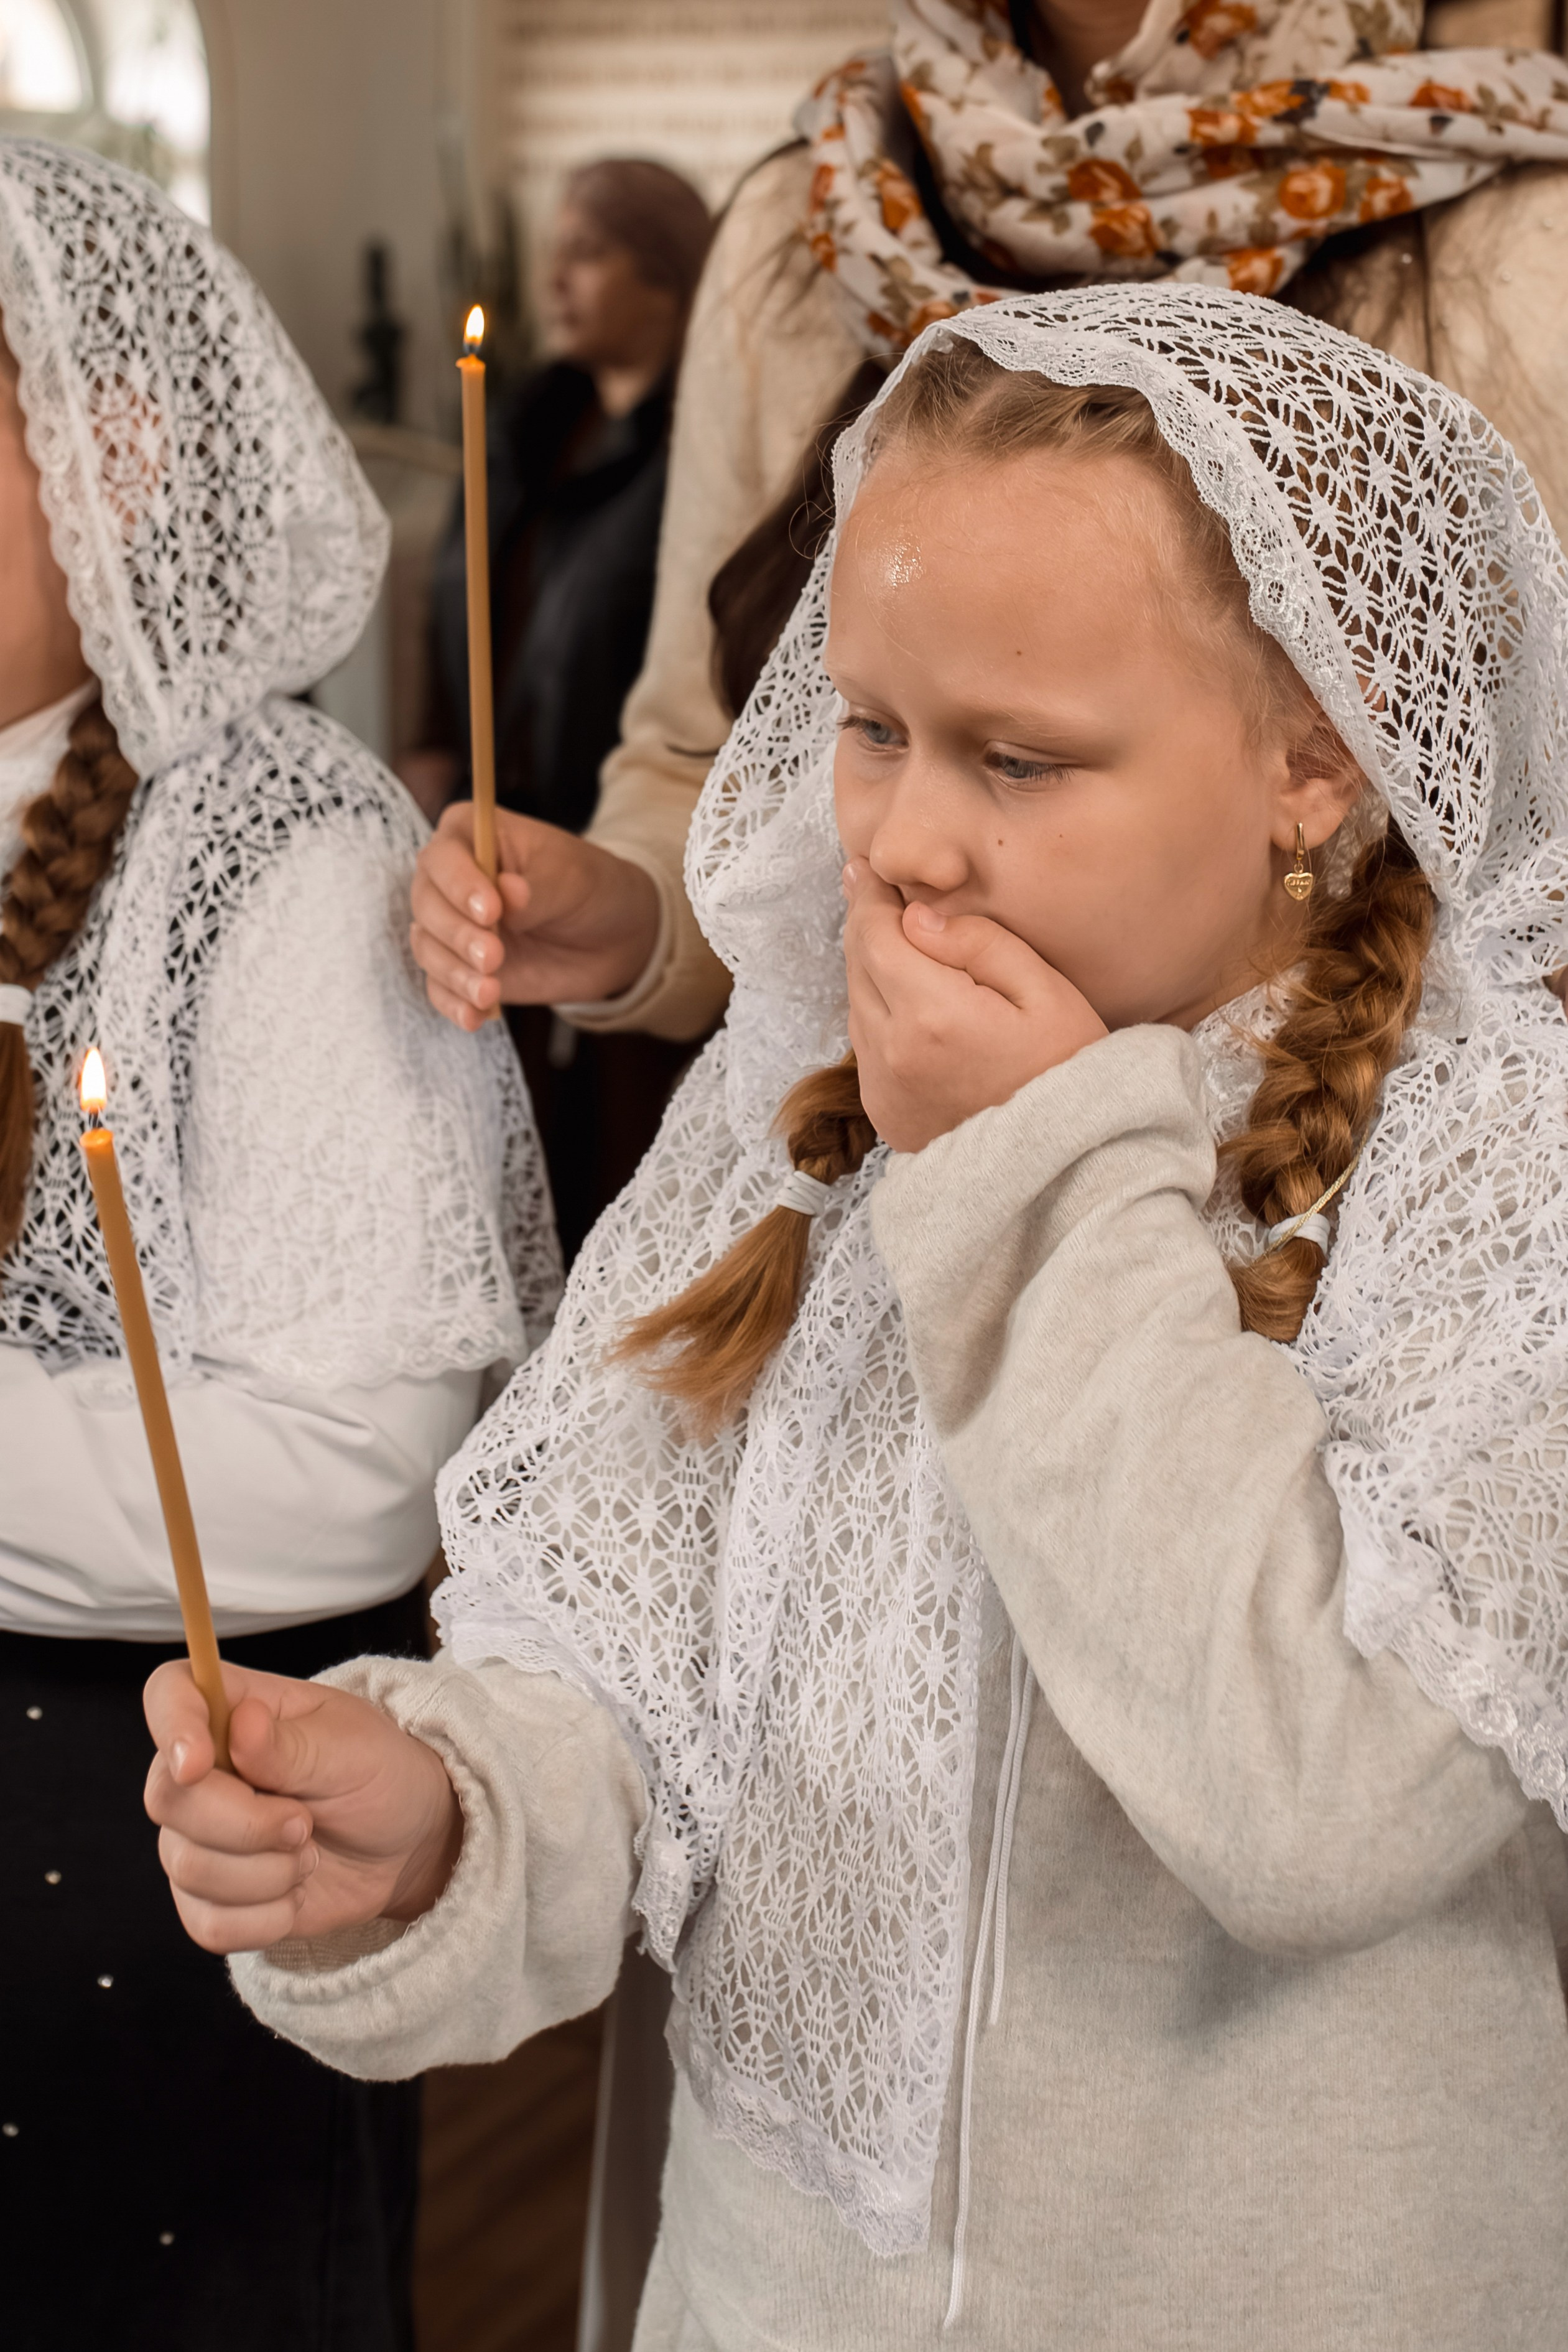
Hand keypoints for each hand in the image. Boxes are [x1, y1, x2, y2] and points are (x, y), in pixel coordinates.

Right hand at [144, 1660, 462, 1955]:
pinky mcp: (209, 1897)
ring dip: (267, 1873)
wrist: (405, 1845)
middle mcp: (202, 1771)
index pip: (169, 1693)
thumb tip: (242, 1724)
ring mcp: (198, 1836)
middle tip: (305, 1822)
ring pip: (188, 1867)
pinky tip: (296, 1893)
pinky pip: (207, 1923)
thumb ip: (291, 1745)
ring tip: (311, 1852)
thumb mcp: (353, 1750)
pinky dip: (264, 1918)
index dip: (170, 1724)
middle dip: (247, 1824)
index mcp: (235, 1710)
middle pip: (168, 1798)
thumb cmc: (380, 1777)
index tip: (198, 1763)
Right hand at [410, 802, 661, 1030]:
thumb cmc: (588, 888)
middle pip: (427, 905)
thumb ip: (537, 888)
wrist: (609, 937)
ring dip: (455, 974)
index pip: (443, 857)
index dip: (459, 885)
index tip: (491, 911)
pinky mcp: (460, 967)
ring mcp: (452, 925)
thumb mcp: (572, 879)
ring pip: (428, 948)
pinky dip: (454, 1004)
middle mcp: (451, 880)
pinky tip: (476, 1017)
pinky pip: (440, 987)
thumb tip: (508, 892)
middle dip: (457, 935)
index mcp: (471, 836)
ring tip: (491, 992)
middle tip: (494, 957)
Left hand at [843, 862, 1106, 1152]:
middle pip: (857, 966)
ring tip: (897, 944)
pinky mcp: (886, 1114)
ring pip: (857, 1005)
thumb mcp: (1045, 992)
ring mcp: (883, 1088)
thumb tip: (916, 916)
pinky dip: (879, 1016)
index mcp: (930, 1014)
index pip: (875, 934)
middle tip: (872, 890)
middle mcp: (891, 1052)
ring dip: (872, 971)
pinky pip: (867, 1047)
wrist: (1068, 1168)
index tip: (864, 867)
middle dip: (866, 926)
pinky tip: (909, 1006)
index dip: (868, 895)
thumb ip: (978, 943)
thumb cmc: (1070, 1073)